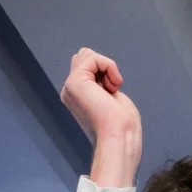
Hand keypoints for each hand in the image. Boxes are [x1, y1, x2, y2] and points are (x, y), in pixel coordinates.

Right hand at [61, 47, 140, 184]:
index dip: (105, 72)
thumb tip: (90, 58)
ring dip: (107, 68)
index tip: (112, 93)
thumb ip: (99, 78)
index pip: (87, 65)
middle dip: (103, 67)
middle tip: (111, 90)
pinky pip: (94, 58)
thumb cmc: (122, 123)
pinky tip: (112, 87)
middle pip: (84, 56)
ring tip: (111, 89)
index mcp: (77, 95)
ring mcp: (70, 86)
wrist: (120, 136)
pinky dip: (109, 67)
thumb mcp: (110, 94)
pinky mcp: (75, 82)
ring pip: (88, 54)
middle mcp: (69, 90)